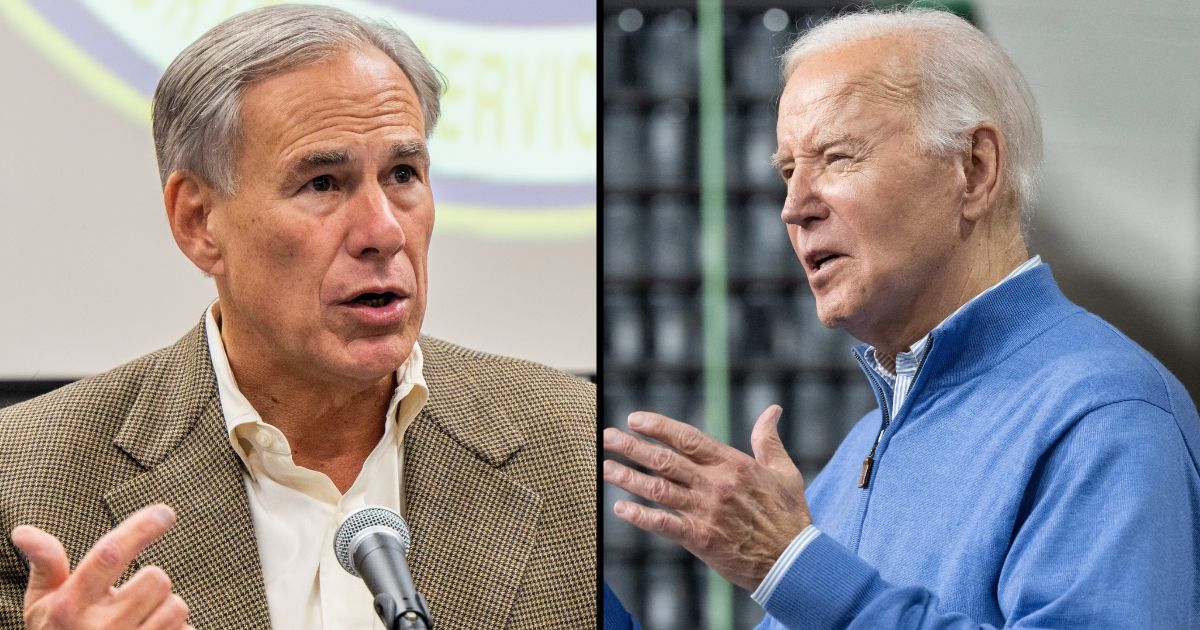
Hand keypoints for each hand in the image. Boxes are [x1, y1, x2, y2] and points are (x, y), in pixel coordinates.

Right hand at [10, 504, 193, 628]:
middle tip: (129, 596)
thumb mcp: (42, 604)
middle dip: (150, 582)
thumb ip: (45, 565)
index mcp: (71, 606)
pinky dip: (177, 629)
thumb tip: (24, 532)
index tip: (165, 512)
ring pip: (176, 606)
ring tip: (137, 619)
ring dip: (164, 608)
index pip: (109, 555)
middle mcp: (100, 628)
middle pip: (156, 578)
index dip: (140, 529)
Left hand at [603, 405, 811, 590]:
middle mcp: (715, 484)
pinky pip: (664, 525)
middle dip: (632, 446)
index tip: (634, 419)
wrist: (794, 561)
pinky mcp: (701, 538)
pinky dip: (640, 517)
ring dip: (628, 478)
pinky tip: (620, 509)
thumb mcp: (784, 472)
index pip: (688, 438)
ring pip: (658, 489)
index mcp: (733, 464)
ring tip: (604, 468)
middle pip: (665, 460)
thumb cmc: (789, 516)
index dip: (658, 427)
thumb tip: (772, 410)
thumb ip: (769, 440)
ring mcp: (706, 511)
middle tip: (606, 436)